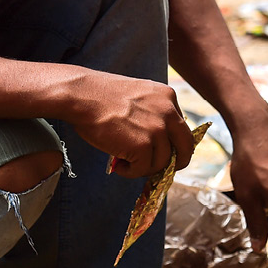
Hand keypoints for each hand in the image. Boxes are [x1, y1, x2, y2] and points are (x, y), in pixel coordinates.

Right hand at [69, 74, 193, 178]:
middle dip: (174, 163)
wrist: (81, 95)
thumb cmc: (100, 95)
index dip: (173, 144)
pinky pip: (144, 170)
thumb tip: (157, 141)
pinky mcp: (143, 146)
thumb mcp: (137, 95)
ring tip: (124, 162)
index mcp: (168, 97)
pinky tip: (119, 165)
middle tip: (157, 168)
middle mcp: (168, 112)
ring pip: (162, 162)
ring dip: (144, 167)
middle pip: (185, 148)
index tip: (162, 152)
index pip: (182, 128)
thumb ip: (153, 112)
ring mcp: (157, 130)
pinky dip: (131, 172)